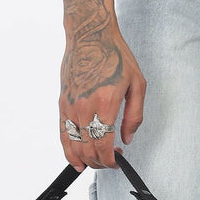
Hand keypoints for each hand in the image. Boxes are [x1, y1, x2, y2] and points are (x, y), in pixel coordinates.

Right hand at [59, 28, 145, 169]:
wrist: (90, 35)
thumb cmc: (114, 55)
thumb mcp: (137, 84)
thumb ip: (134, 115)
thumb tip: (128, 138)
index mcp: (105, 103)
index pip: (103, 144)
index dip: (110, 159)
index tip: (117, 161)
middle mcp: (84, 107)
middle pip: (88, 148)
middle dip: (100, 162)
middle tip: (110, 161)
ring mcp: (70, 105)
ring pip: (73, 144)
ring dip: (84, 159)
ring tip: (95, 163)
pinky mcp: (62, 102)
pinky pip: (62, 133)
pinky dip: (68, 150)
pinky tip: (75, 159)